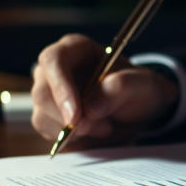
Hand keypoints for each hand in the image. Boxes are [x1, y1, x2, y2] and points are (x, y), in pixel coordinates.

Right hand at [31, 33, 178, 148]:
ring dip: (73, 130)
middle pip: (42, 92)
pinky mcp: (49, 115)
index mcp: (75, 48)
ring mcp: (49, 92)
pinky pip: (47, 131)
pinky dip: (70, 138)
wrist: (139, 108)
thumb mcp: (143, 84)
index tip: (76, 115)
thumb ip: (122, 86)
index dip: (61, 87)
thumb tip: (91, 107)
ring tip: (104, 126)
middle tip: (102, 127)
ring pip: (42, 115)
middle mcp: (55, 68)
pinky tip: (93, 131)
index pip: (54, 60)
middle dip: (69, 117)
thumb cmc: (139, 89)